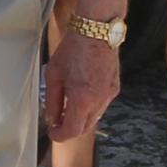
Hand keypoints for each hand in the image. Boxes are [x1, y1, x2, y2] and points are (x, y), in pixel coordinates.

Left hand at [41, 29, 122, 144]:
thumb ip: (53, 101)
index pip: (72, 131)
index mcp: (82, 99)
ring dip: (81, 118)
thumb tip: (52, 117)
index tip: (53, 133)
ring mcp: (109, 95)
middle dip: (70, 129)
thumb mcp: (54, 75)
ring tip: (68, 106)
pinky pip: (101, 105)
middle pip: (84, 128)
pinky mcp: (114, 88)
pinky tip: (81, 95)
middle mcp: (99, 101)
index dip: (60, 135)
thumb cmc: (74, 48)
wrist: (96, 31)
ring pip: (94, 118)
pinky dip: (91, 107)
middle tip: (58, 122)